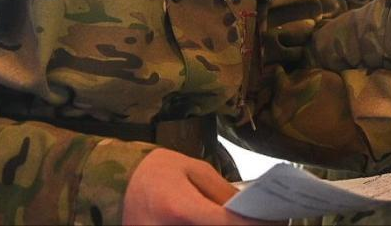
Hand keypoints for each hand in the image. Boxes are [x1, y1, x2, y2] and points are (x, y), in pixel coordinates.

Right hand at [123, 148, 265, 224]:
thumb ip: (222, 192)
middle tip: (267, 222)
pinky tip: (224, 225)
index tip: (276, 220)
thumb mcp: (192, 170)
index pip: (226, 225)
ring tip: (246, 222)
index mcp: (179, 208)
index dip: (255, 225)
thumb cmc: (155, 171)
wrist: (114, 184)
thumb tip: (250, 210)